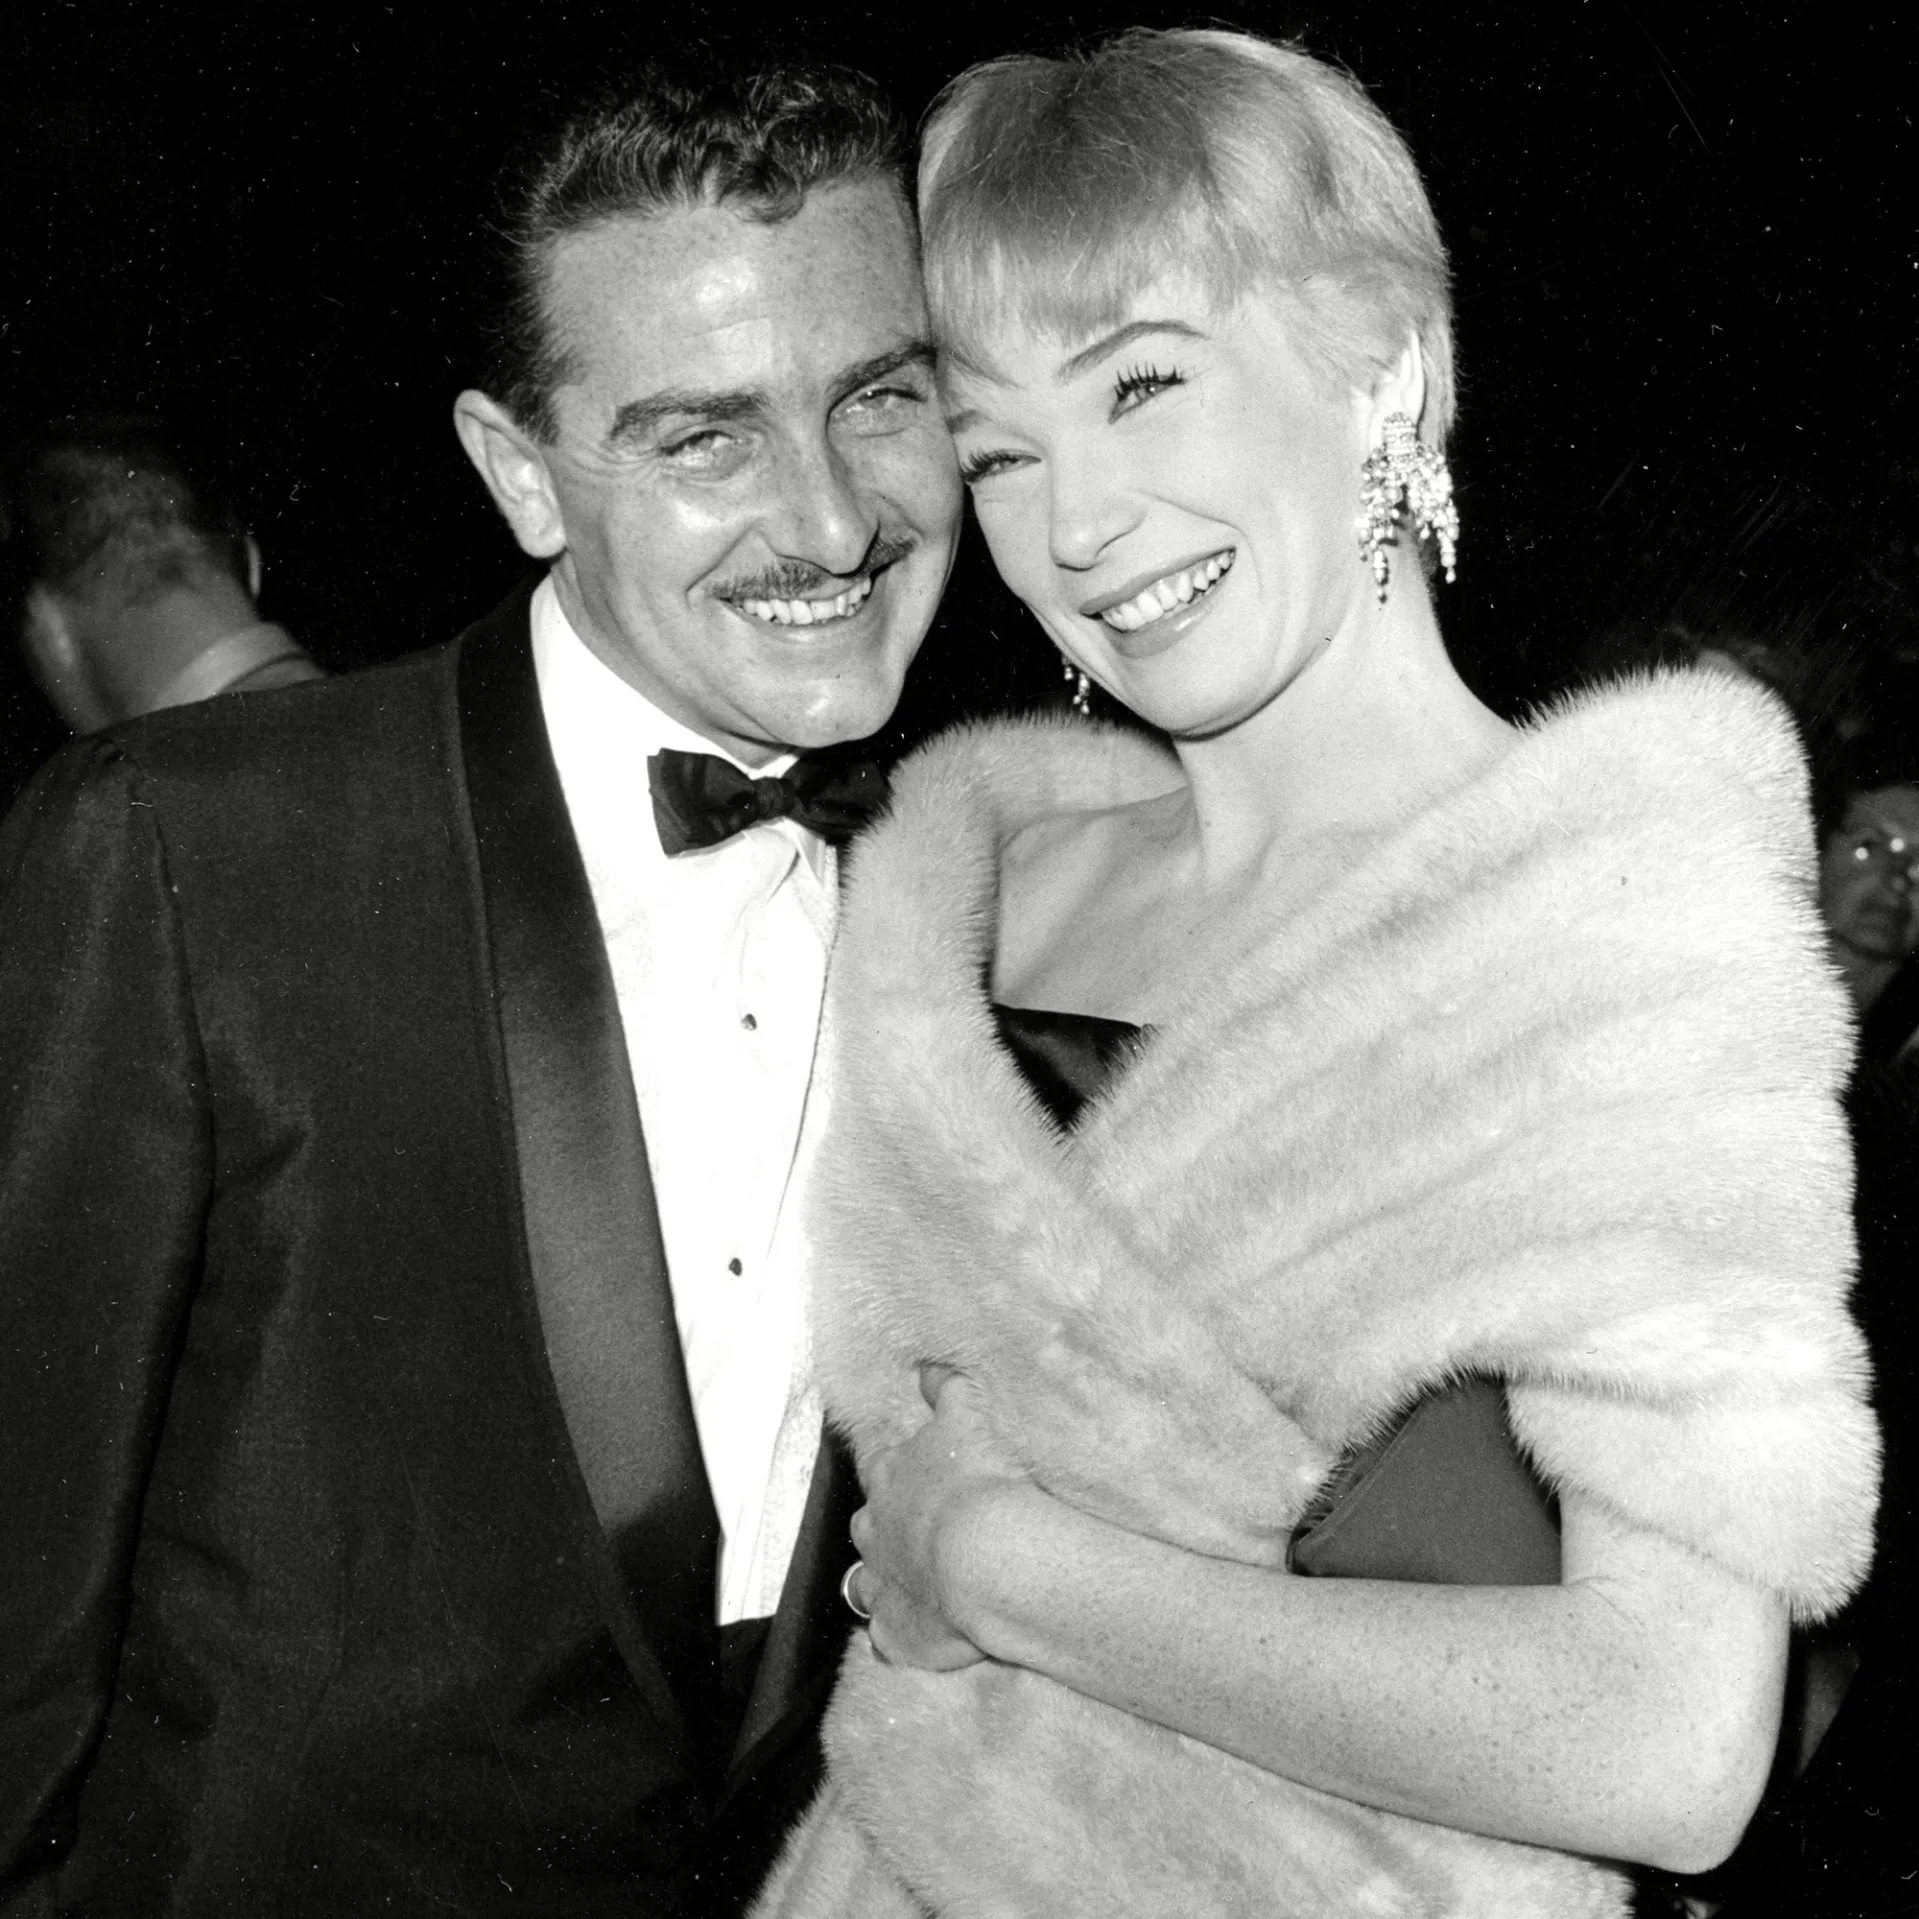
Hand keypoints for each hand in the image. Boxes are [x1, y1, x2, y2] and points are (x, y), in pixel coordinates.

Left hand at [849, 1366, 1034, 1671]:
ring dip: (883, 1580)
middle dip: (883, 1523)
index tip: (897, 1459)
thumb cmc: (978, 1478)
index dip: (887, 1460)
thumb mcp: (965, 1414)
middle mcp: (874, 1530)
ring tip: (912, 1583)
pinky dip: (900, 1635)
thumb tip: (927, 1364)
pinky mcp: (897, 1633)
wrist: (986, 1554)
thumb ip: (943, 1387)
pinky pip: (888, 1637)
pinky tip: (915, 1637)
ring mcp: (881, 1585)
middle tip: (913, 1526)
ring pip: (866, 1582)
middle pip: (866, 1523)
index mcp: (889, 1478)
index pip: (877, 1461)